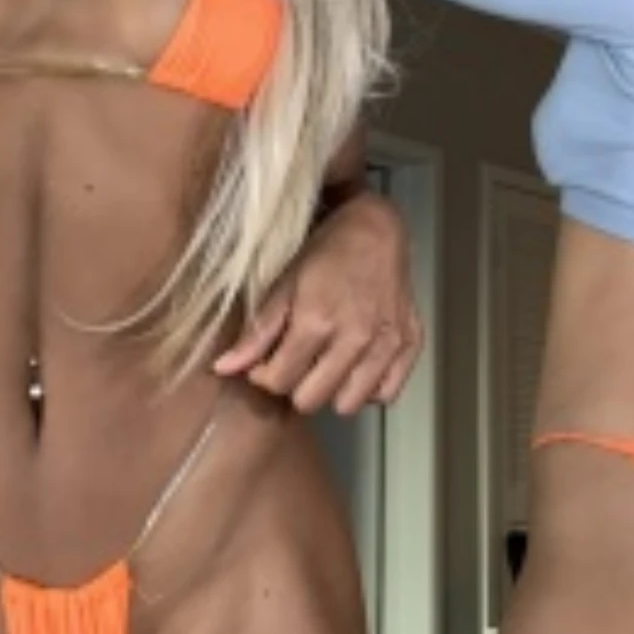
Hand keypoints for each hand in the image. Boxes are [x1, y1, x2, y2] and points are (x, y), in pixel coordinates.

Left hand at [213, 191, 422, 414]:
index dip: (265, 376)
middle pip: (311, 400)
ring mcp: (387, 344)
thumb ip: (257, 332)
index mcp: (317, 321)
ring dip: (332, 390)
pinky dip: (370, 387)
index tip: (266, 360)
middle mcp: (355, 338)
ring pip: (348, 404)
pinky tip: (357, 365)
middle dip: (296, 385)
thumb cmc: (326, 252)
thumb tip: (223, 369)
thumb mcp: (284, 284)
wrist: (376, 229)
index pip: (279, 382)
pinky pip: (386, 394)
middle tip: (297, 361)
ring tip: (327, 364)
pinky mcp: (410, 344)